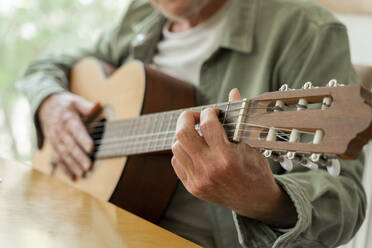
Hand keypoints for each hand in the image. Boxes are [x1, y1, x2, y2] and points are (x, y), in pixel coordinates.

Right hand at [38, 92, 99, 180]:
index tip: (91, 148)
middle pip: (71, 146)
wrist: (46, 106)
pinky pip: (58, 159)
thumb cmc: (66, 105)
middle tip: (89, 166)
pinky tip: (73, 178)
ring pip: (65, 155)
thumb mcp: (76, 101)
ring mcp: (56, 140)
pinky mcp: (54, 146)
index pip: (76, 130)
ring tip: (83, 174)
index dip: (83, 140)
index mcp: (68, 119)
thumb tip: (98, 105)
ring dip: (74, 165)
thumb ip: (87, 106)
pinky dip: (65, 169)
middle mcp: (61, 131)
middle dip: (80, 157)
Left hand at [171, 88, 296, 227]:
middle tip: (195, 116)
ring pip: (176, 147)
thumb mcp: (251, 144)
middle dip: (186, 118)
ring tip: (197, 135)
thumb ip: (238, 117)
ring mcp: (198, 180)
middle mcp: (209, 169)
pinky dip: (182, 151)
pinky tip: (195, 150)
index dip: (208, 112)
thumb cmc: (255, 170)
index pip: (207, 125)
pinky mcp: (192, 186)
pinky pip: (176, 161)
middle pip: (182, 134)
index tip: (212, 111)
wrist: (254, 200)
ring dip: (184, 136)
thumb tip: (233, 91)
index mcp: (227, 157)